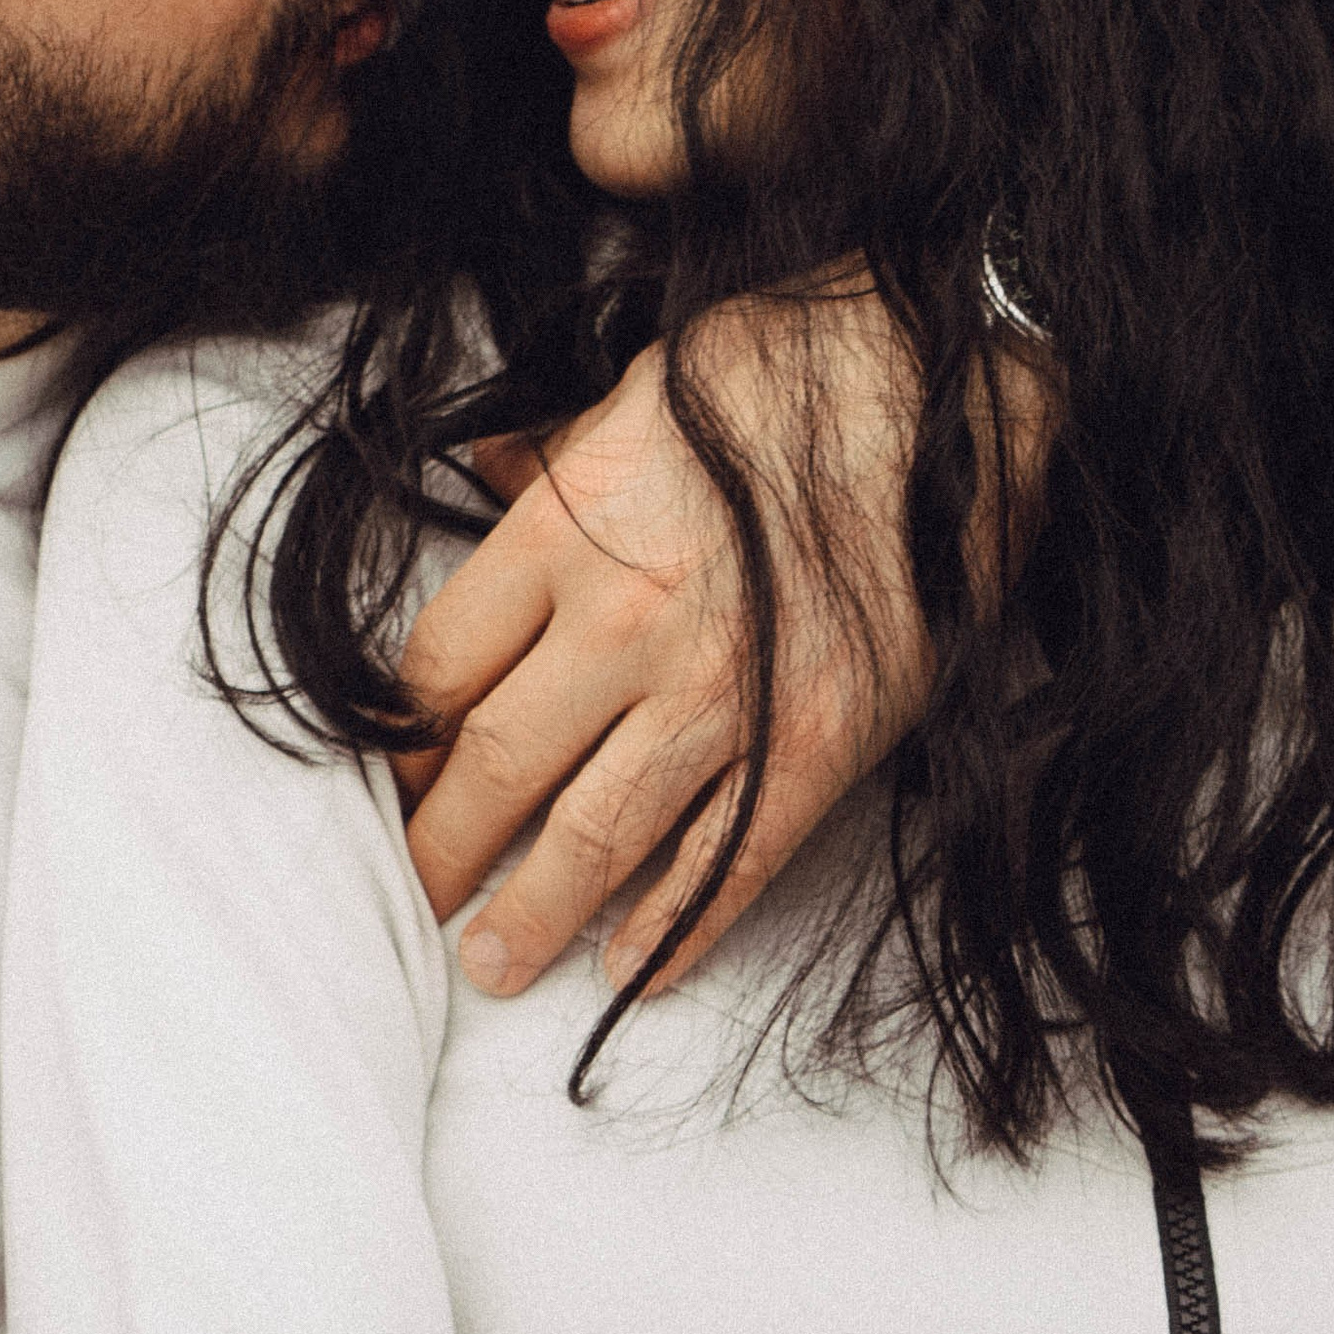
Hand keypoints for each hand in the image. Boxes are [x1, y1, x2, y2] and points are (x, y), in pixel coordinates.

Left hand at [396, 285, 978, 1000]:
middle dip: (440, 849)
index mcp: (566, 530)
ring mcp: (719, 696)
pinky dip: (670, 928)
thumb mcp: (640, 386)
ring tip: (492, 961)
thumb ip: (552, 454)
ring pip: (591, 837)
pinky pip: (723, 863)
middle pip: (492, 767)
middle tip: (412, 897)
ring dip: (530, 916)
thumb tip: (481, 473)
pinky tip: (629, 966)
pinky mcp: (812, 746)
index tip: (387, 784)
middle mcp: (624, 623)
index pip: (437, 668)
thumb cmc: (791, 367)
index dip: (399, 743)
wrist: (946, 386)